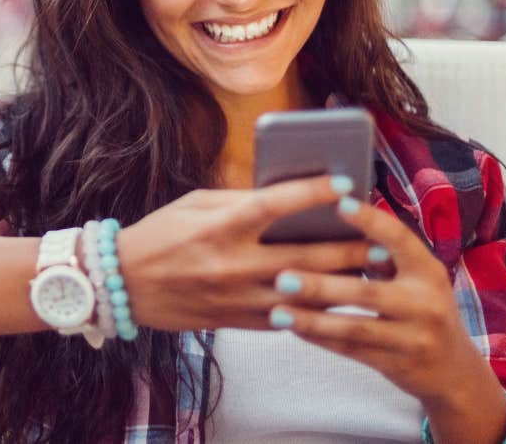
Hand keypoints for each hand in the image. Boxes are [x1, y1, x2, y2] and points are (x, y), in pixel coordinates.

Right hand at [116, 176, 378, 331]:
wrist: (124, 285)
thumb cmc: (160, 235)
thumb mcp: (195, 204)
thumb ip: (240, 200)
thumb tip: (284, 194)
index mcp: (221, 227)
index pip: (276, 205)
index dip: (314, 193)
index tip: (346, 184)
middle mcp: (232, 263)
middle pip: (304, 255)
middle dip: (348, 248)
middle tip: (380, 240)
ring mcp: (237, 297)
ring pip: (303, 292)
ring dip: (341, 283)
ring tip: (370, 271)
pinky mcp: (237, 321)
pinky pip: (287, 316)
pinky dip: (315, 306)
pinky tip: (337, 297)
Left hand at [268, 196, 502, 411]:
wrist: (453, 369)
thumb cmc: (421, 307)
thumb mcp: (417, 278)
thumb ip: (384, 255)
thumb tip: (332, 216)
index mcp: (429, 271)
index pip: (400, 240)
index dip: (371, 221)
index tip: (338, 203)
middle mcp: (426, 304)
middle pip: (367, 293)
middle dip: (322, 286)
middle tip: (281, 276)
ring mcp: (413, 338)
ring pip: (354, 328)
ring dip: (312, 319)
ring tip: (277, 310)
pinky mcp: (396, 364)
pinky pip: (351, 351)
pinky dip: (319, 338)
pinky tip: (292, 327)